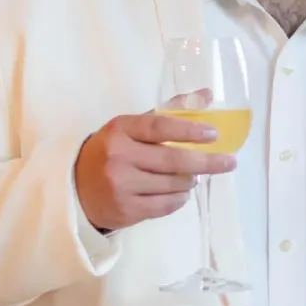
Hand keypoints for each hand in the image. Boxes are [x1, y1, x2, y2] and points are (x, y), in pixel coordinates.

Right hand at [74, 103, 235, 232]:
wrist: (75, 187)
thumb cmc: (112, 151)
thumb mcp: (132, 127)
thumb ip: (170, 111)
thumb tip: (207, 94)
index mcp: (121, 130)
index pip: (160, 126)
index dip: (190, 130)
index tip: (214, 134)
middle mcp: (119, 157)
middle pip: (173, 160)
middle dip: (207, 161)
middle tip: (229, 162)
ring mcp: (121, 186)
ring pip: (173, 184)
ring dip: (191, 180)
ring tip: (194, 175)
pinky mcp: (126, 211)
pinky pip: (166, 205)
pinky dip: (180, 198)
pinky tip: (182, 192)